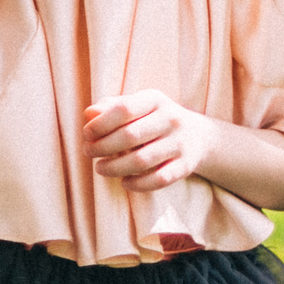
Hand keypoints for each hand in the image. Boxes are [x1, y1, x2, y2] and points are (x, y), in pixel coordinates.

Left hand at [82, 90, 216, 191]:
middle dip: (103, 147)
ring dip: (115, 168)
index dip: (101, 123)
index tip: (86, 134)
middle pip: (130, 136)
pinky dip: (138, 184)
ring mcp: (180, 143)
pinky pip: (159, 179)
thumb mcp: (137, 107)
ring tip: (100, 168)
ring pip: (142, 160)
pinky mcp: (186, 165)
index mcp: (155, 99)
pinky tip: (125, 182)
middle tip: (88, 152)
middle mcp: (171, 119)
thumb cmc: (154, 119)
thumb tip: (88, 114)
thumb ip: (111, 108)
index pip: (124, 109)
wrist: (198, 136)